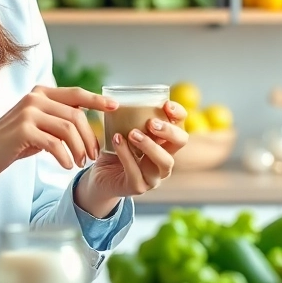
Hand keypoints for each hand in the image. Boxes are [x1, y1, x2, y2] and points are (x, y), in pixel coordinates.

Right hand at [0, 86, 115, 193]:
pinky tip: (66, 166)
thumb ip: (55, 119)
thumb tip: (85, 122)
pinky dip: (64, 157)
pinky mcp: (23, 130)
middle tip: (91, 155)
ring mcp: (28, 112)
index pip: (75, 94)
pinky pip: (54, 143)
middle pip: (76, 115)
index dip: (97, 99)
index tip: (115, 107)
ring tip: (79, 163)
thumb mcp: (35, 126)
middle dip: (89, 137)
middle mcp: (34, 98)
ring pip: (68, 129)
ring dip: (79, 149)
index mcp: (39, 93)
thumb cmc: (10, 144)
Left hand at [76, 100, 188, 215]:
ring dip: (149, 145)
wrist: (100, 178)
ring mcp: (154, 176)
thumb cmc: (115, 152)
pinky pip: (136, 171)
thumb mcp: (123, 131)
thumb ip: (127, 118)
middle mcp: (164, 159)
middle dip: (169, 130)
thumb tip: (119, 95)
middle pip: (181, 142)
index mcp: (164, 143)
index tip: (166, 104)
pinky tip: (117, 141)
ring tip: (132, 133)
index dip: (179, 114)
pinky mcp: (139, 187)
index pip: (181, 125)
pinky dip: (126, 155)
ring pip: (164, 161)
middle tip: (151, 122)